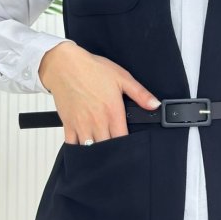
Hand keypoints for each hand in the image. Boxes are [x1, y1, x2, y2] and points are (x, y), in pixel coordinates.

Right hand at [38, 41, 160, 143]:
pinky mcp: (68, 124)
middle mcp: (97, 121)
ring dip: (96, 153)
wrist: (65, 65)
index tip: (130, 148)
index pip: (123, 139)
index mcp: (113, 112)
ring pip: (90, 150)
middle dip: (113, 152)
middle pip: (107, 148)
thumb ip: (140, 93)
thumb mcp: (122, 77)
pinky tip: (84, 150)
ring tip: (102, 154)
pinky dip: (77, 151)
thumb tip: (155, 104)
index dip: (128, 147)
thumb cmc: (92, 69)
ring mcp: (81, 124)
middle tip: (117, 152)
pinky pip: (72, 145)